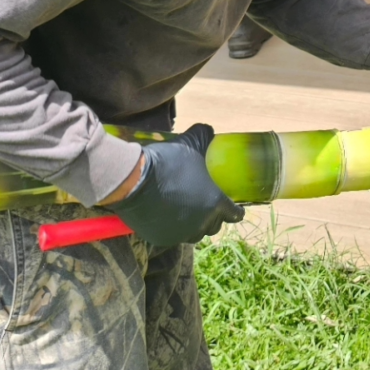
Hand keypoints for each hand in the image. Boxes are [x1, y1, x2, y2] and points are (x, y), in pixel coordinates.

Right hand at [112, 123, 243, 246]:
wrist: (134, 180)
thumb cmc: (169, 162)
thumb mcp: (191, 143)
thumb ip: (205, 136)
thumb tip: (209, 131)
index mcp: (214, 203)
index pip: (234, 215)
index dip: (235, 210)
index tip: (234, 207)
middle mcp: (201, 223)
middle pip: (214, 227)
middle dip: (215, 218)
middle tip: (209, 207)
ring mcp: (180, 234)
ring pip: (195, 235)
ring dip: (196, 226)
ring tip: (190, 214)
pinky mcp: (162, 238)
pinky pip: (174, 237)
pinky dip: (175, 230)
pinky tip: (170, 218)